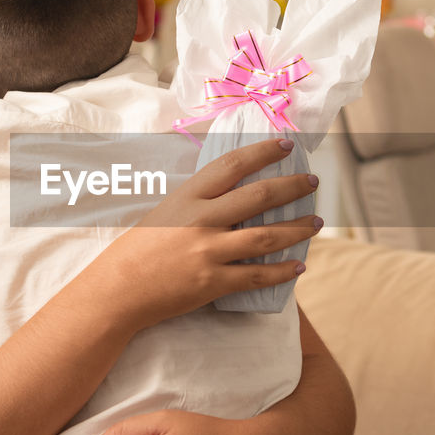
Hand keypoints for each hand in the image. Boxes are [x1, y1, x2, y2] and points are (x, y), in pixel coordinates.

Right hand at [81, 137, 321, 330]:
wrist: (119, 289)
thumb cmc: (139, 248)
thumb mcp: (166, 212)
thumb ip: (199, 202)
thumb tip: (234, 192)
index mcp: (189, 196)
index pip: (233, 165)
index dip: (263, 152)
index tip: (286, 146)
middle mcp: (202, 220)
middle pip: (260, 196)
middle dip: (293, 187)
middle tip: (312, 183)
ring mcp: (208, 251)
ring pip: (266, 236)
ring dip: (298, 229)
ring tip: (316, 223)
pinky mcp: (213, 282)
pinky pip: (258, 275)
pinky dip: (283, 271)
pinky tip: (299, 265)